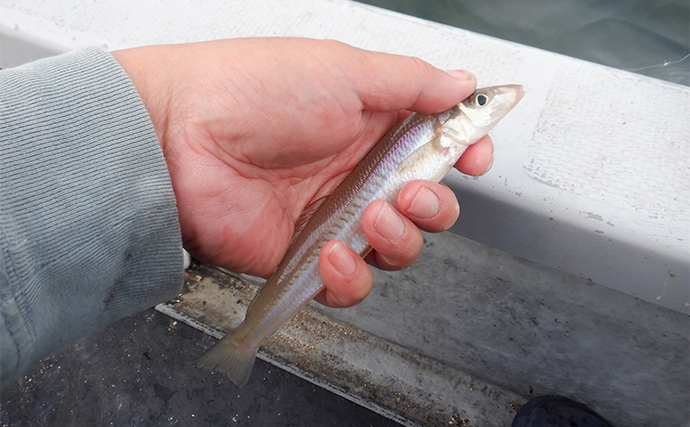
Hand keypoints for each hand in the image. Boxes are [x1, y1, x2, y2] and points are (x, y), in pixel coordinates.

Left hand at [112, 38, 493, 307]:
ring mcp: (331, 215)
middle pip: (427, 204)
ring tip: (370, 215)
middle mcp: (355, 171)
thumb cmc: (250, 90)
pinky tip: (334, 249)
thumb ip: (411, 81)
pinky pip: (351, 282)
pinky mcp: (304, 254)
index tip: (475, 156)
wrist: (176, 135)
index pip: (437, 144)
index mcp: (369, 122)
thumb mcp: (343, 70)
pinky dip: (352, 274)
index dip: (464, 153)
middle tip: (414, 190)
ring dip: (399, 238)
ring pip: (397, 247)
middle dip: (435, 204)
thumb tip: (462, 82)